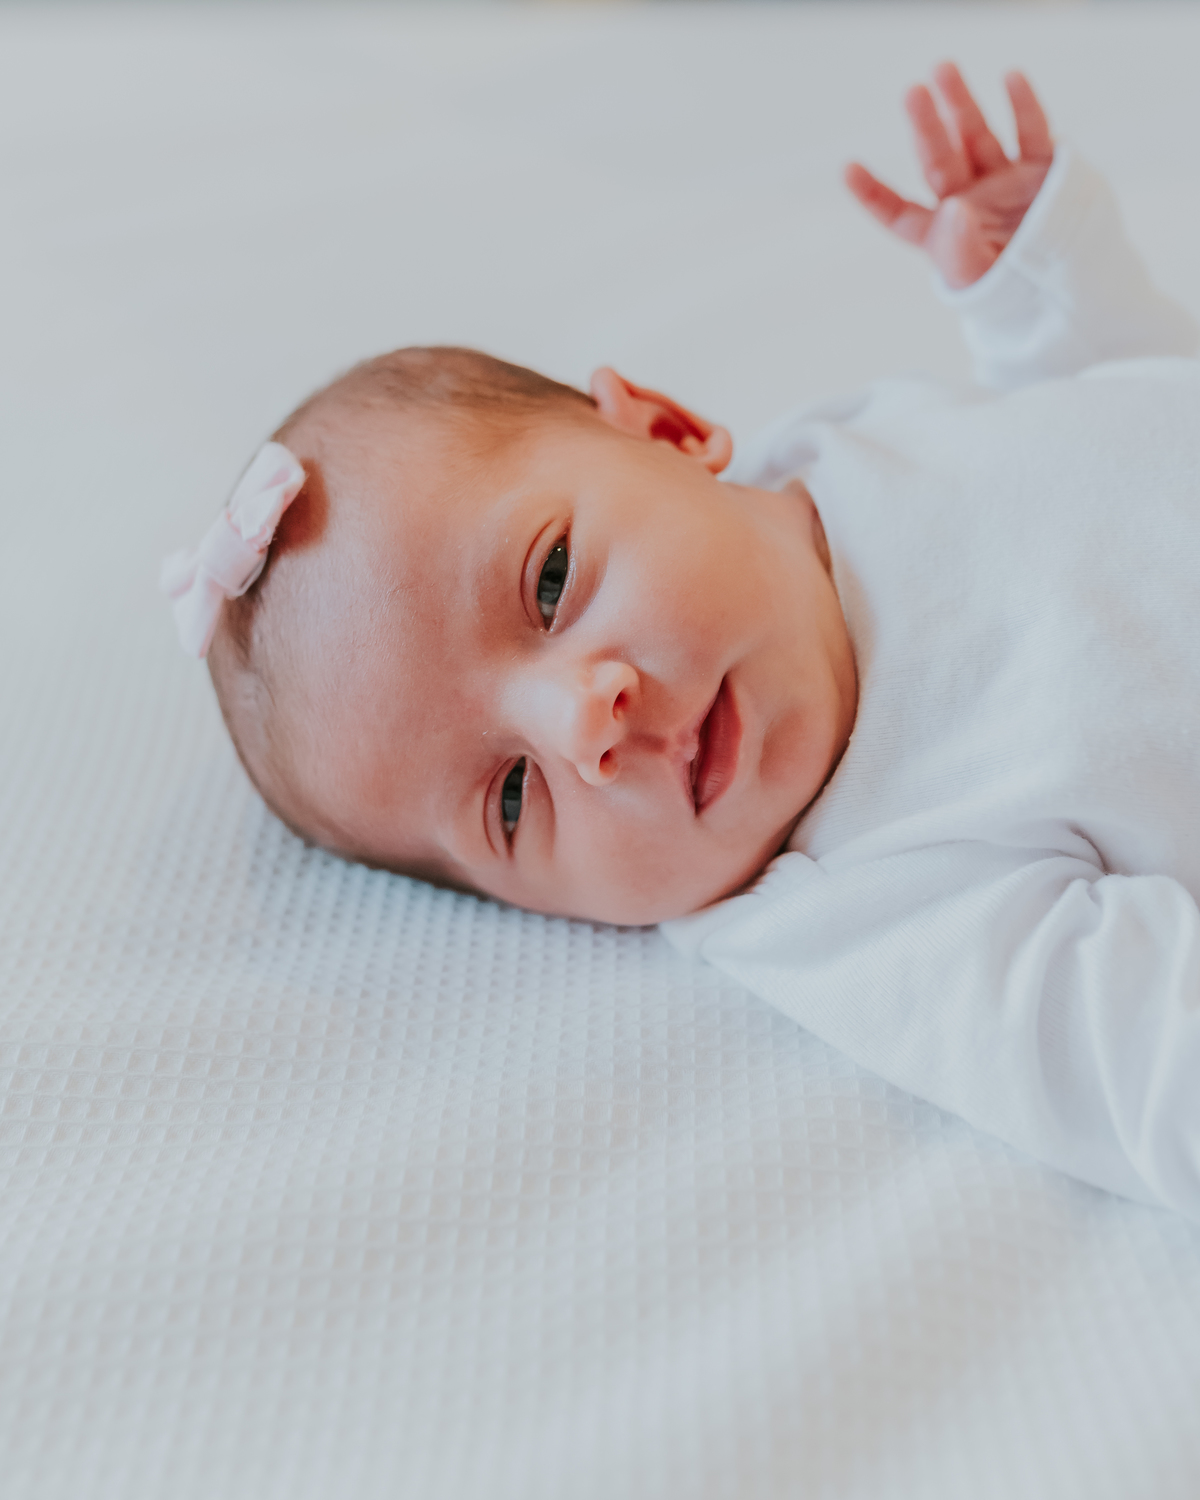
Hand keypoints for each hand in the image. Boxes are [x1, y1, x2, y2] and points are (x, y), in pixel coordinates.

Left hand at [845, 62, 1053, 289]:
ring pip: (977, 136)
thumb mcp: (981, 281)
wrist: (1071, 290)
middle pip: (940, 160)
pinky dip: (1023, 106)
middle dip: (925, 127)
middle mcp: (968, 201)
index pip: (900, 213)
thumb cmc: (1016, 294)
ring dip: (960, 105)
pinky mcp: (1040, 170)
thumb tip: (954, 209)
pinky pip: (1031, 132)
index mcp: (943, 235)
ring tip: (943, 69)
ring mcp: (1003, 182)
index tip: (848, 168)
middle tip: (912, 92)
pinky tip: (1010, 77)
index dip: (874, 194)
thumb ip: (961, 250)